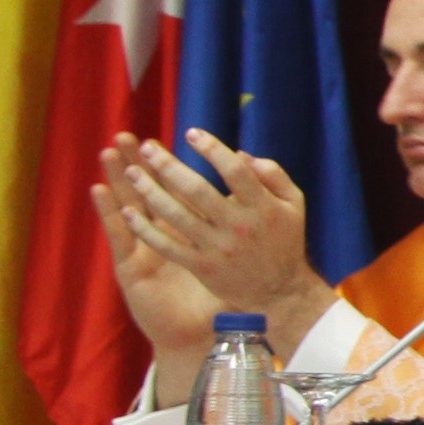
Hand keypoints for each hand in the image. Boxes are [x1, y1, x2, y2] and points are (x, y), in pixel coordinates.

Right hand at [93, 152, 221, 364]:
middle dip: (136, 166)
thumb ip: (233, 228)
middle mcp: (162, 238)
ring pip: (128, 208)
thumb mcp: (229, 258)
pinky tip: (100, 192)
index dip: (163, 168)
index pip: (172, 194)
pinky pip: (121, 237)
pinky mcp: (131, 268)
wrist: (200, 333)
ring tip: (108, 154)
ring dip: (117, 181)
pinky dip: (110, 214)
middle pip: (145, 195)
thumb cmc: (218, 296)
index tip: (157, 140)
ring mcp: (144, 251)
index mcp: (186, 231)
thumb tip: (239, 194)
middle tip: (125, 136)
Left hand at [96, 135, 335, 399]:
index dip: (211, 149)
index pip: (234, 171)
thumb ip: (273, 174)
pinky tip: (129, 212)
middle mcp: (239, 226)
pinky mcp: (202, 267)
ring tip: (131, 172)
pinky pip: (168, 246)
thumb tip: (240, 153)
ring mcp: (218, 248)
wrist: (279, 291)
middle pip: (198, 190)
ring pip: (177, 216)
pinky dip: (146, 230)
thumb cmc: (285, 241)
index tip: (191, 133)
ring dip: (150, 192)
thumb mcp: (294, 203)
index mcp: (262, 207)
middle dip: (169, 166)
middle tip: (148, 148)